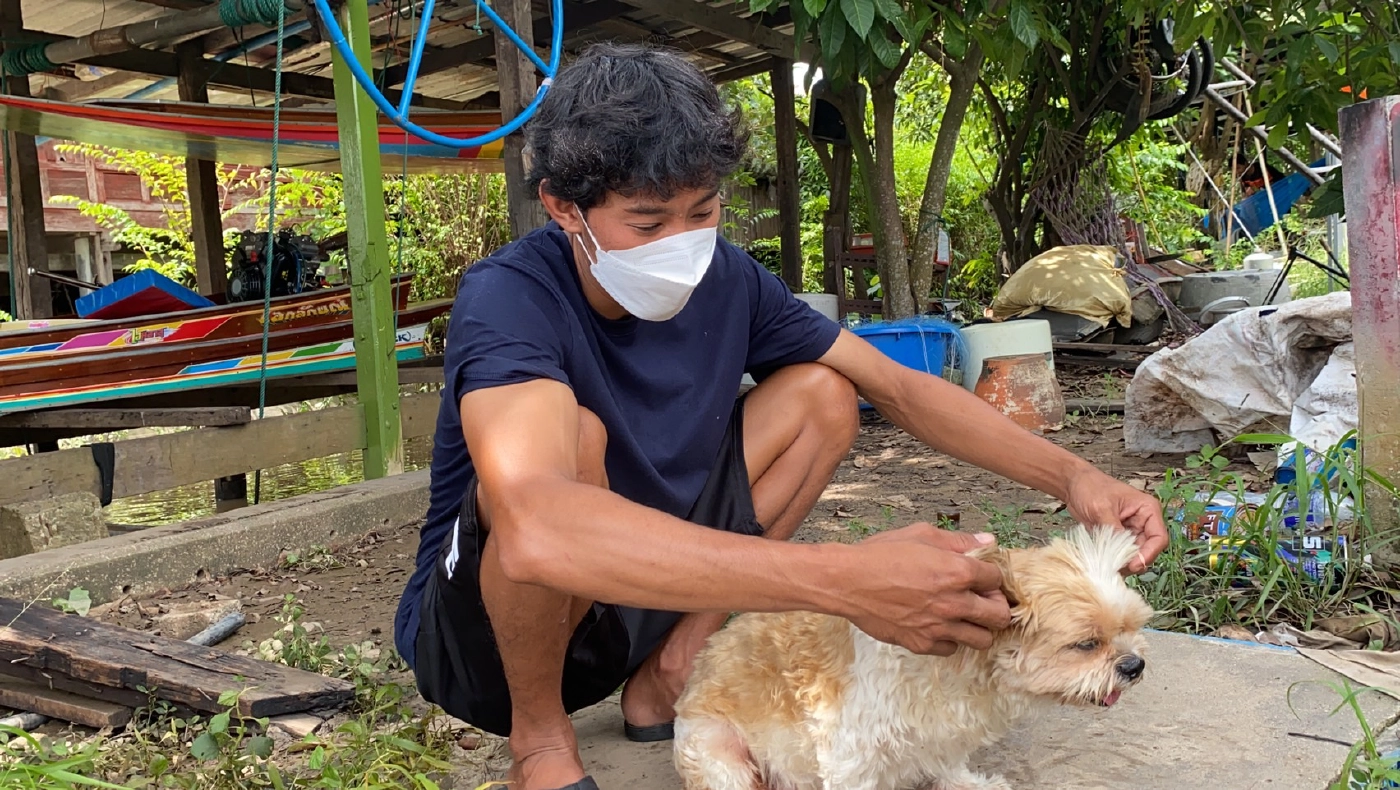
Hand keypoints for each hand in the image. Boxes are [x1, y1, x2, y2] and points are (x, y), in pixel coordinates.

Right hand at [841, 524, 1011, 656]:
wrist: (846, 582)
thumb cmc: (880, 554)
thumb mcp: (920, 535)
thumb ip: (958, 541)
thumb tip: (987, 542)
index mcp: (957, 572)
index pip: (997, 579)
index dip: (991, 576)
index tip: (982, 577)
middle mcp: (954, 603)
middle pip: (999, 616)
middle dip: (995, 606)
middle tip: (982, 600)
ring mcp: (939, 627)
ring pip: (982, 640)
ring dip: (978, 627)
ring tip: (964, 616)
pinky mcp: (922, 644)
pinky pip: (952, 649)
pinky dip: (950, 639)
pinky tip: (939, 625)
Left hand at [1063, 467, 1168, 573]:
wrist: (1074, 485)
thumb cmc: (1091, 487)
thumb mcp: (1102, 507)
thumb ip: (1113, 529)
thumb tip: (1122, 551)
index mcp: (1147, 509)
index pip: (1159, 538)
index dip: (1149, 554)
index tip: (1133, 565)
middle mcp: (1143, 522)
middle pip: (1148, 550)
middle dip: (1134, 561)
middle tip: (1118, 568)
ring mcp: (1132, 531)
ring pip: (1136, 555)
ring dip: (1124, 563)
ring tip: (1109, 566)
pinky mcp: (1119, 537)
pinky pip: (1122, 554)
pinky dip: (1116, 560)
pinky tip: (1105, 562)